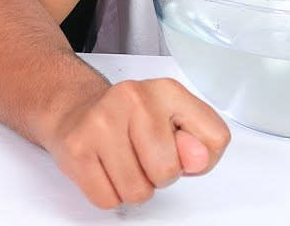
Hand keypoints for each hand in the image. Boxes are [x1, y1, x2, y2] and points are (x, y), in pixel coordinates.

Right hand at [46, 78, 230, 208]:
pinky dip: (108, 193)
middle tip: (142, 155)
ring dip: (132, 187)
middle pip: (168, 171)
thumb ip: (201, 141)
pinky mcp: (77, 147)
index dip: (200, 158)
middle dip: (159, 176)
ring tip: (122, 161)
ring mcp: (102, 121)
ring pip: (137, 191)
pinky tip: (103, 167)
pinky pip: (107, 199)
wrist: (75, 110)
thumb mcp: (175, 120)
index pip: (214, 138)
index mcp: (167, 90)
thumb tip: (197, 159)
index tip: (180, 146)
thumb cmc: (129, 120)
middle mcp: (134, 98)